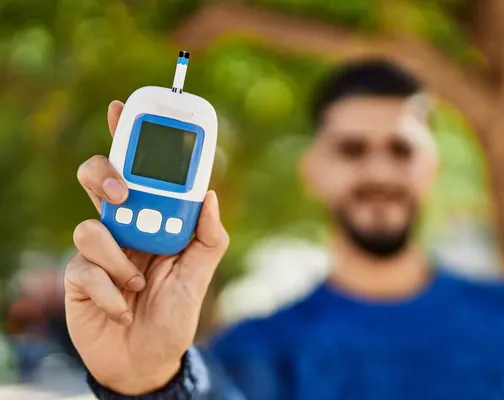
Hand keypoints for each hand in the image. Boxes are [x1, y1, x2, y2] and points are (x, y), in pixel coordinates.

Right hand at [65, 101, 228, 394]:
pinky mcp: (78, 278)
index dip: (128, 139)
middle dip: (104, 177)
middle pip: (97, 180)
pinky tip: (123, 306)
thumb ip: (210, 235)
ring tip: (138, 283)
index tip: (124, 109)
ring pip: (88, 227)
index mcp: (152, 219)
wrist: (148, 359)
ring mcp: (97, 252)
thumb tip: (210, 194)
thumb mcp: (201, 273)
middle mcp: (121, 227)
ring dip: (119, 260)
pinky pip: (86, 271)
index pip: (139, 171)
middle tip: (122, 194)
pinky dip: (111, 292)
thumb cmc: (175, 312)